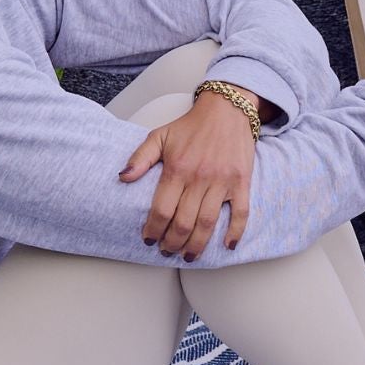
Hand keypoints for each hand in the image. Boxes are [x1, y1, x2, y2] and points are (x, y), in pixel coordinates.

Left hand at [119, 87, 264, 258]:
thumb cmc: (192, 126)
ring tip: (188, 255)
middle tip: (167, 252)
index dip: (153, 230)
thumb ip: (140, 158)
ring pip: (208, 223)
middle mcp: (199, 178)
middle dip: (172, 243)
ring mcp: (222, 181)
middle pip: (183, 222)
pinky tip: (227, 245)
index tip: (149, 240)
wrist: (228, 109)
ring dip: (197, 245)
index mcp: (177, 169)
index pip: (161, 210)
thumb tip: (123, 178)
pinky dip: (235, 232)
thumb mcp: (159, 136)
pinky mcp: (241, 182)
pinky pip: (241, 212)